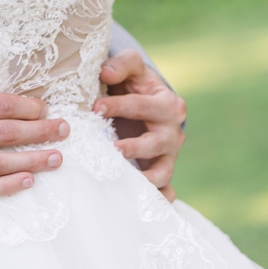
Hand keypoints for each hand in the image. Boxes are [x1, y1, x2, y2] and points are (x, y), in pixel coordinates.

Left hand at [93, 49, 185, 201]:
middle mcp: (172, 132)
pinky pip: (166, 191)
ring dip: (145, 178)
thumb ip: (121, 65)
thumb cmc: (134, 85)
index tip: (95, 107)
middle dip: (134, 146)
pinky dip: (158, 199)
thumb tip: (105, 72)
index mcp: (167, 103)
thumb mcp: (131, 68)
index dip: (118, 106)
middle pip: (157, 142)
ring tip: (122, 178)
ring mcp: (169, 155)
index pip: (142, 106)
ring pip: (163, 171)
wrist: (144, 103)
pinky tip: (139, 203)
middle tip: (111, 147)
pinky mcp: (162, 173)